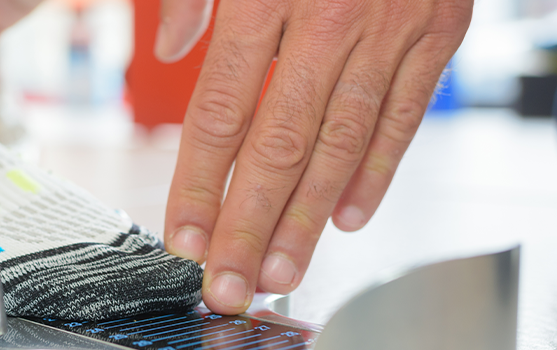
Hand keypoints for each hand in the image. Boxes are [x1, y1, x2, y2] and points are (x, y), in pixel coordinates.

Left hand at [160, 0, 472, 313]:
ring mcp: (390, 29)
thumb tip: (169, 53)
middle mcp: (327, 20)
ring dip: (309, 217)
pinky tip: (349, 216)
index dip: (198, 181)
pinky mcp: (438, 30)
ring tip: (281, 270)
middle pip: (279, 143)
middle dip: (248, 223)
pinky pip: (405, 113)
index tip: (180, 236)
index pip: (221, 110)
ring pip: (342, 142)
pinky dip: (379, 169)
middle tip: (228, 285)